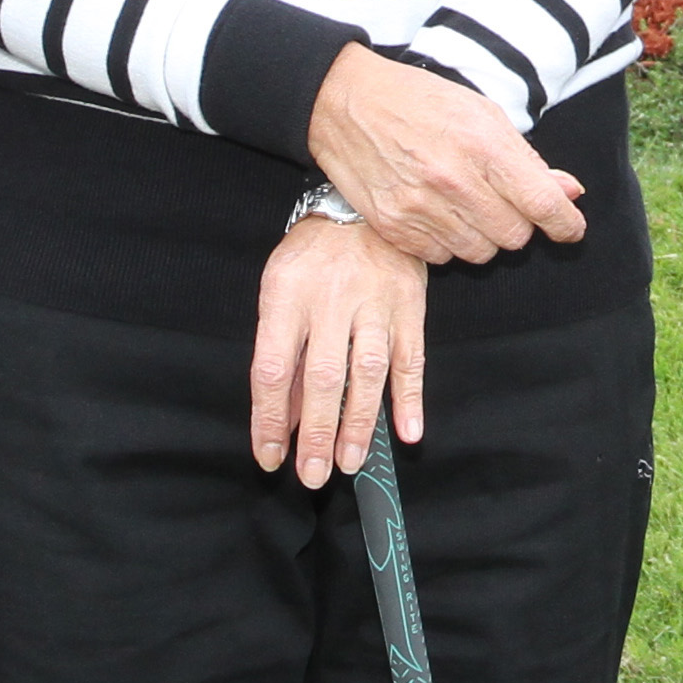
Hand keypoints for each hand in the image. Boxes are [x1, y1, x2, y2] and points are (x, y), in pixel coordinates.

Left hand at [250, 213, 428, 485]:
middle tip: (312, 475)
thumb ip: (284, 353)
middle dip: (317, 433)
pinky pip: (411, 357)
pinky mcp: (410, 305)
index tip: (270, 456)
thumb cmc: (312, 258)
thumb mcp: (280, 293)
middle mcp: (330, 300)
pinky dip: (411, 397)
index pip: (274, 368)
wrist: (360, 207)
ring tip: (349, 463)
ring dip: (359, 423)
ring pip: (367, 371)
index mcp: (287, 296)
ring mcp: (374, 303)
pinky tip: (408, 432)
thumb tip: (287, 419)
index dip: (270, 418)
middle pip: (322, 376)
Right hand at [306, 47, 588, 266]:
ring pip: (481, 253)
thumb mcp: (482, 114)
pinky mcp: (394, 228)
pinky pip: (443, 257)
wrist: (345, 103)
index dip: (565, 223)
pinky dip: (448, 242)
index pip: (542, 203)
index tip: (570, 229)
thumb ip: (527, 159)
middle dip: (518, 224)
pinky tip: (436, 212)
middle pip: (515, 236)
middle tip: (501, 201)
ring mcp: (421, 208)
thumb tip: (569, 192)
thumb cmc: (419, 102)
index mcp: (483, 145)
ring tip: (465, 203)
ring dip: (483, 235)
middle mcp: (454, 181)